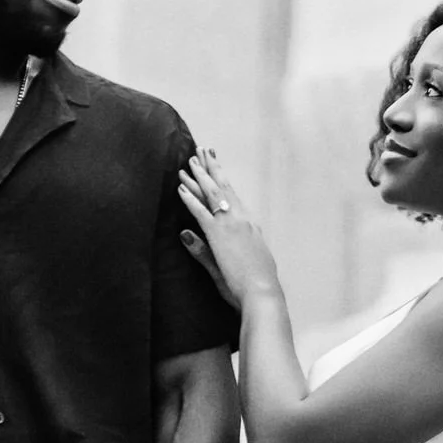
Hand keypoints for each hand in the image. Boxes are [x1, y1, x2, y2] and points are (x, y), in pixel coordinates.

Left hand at [176, 150, 280, 309]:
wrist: (262, 293)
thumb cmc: (253, 286)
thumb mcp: (231, 264)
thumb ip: (204, 249)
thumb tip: (186, 234)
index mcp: (250, 225)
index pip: (233, 197)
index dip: (223, 180)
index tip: (215, 166)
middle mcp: (243, 219)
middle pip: (224, 188)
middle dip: (212, 168)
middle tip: (202, 150)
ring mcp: (232, 225)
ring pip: (213, 193)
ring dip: (199, 176)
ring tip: (189, 161)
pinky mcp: (220, 234)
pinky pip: (201, 211)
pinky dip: (190, 197)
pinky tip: (180, 187)